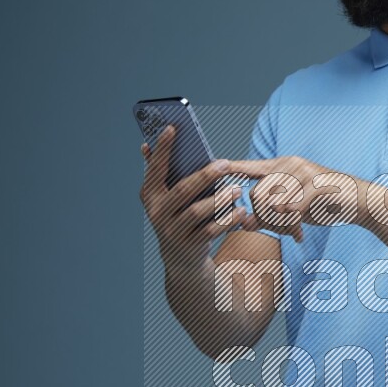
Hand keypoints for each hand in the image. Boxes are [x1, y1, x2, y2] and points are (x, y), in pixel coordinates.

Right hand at [139, 125, 246, 270]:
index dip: (163, 149)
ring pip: (196, 212)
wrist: (181, 258)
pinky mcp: (189, 245)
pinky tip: (241, 211)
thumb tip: (146, 145)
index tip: (172, 127)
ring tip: (238, 189)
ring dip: (219, 199)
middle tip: (226, 164)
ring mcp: (172, 230)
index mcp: (150, 195)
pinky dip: (227, 220)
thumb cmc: (178, 216)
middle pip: (182, 190)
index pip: (155, 168)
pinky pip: (210, 230)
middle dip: (205, 176)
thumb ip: (161, 172)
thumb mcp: (167, 197)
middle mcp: (157, 212)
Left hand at [233, 155, 367, 242]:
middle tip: (281, 231)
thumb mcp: (292, 209)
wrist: (358, 202)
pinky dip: (292, 227)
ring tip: (292, 232)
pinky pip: (290, 211)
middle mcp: (291, 165)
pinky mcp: (315, 185)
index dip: (233, 168)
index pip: (251, 167)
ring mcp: (303, 173)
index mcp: (283, 166)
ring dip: (279, 226)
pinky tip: (300, 235)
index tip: (215, 166)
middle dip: (263, 219)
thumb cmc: (323, 204)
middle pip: (257, 194)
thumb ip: (268, 215)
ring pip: (272, 204)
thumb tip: (243, 224)